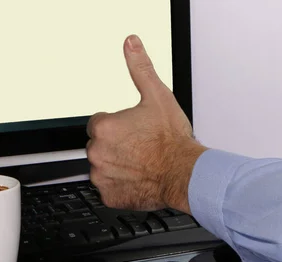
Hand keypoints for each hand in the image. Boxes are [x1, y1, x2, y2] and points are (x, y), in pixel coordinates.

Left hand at [86, 35, 206, 213]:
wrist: (185, 174)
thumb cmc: (172, 140)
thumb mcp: (157, 96)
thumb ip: (140, 69)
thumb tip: (131, 44)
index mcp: (104, 128)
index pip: (99, 124)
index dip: (118, 126)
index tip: (133, 132)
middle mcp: (97, 152)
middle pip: (99, 146)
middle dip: (115, 146)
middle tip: (139, 148)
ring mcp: (101, 176)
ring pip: (103, 167)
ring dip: (117, 165)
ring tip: (140, 163)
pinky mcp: (109, 196)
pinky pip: (109, 189)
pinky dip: (120, 185)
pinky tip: (137, 178)